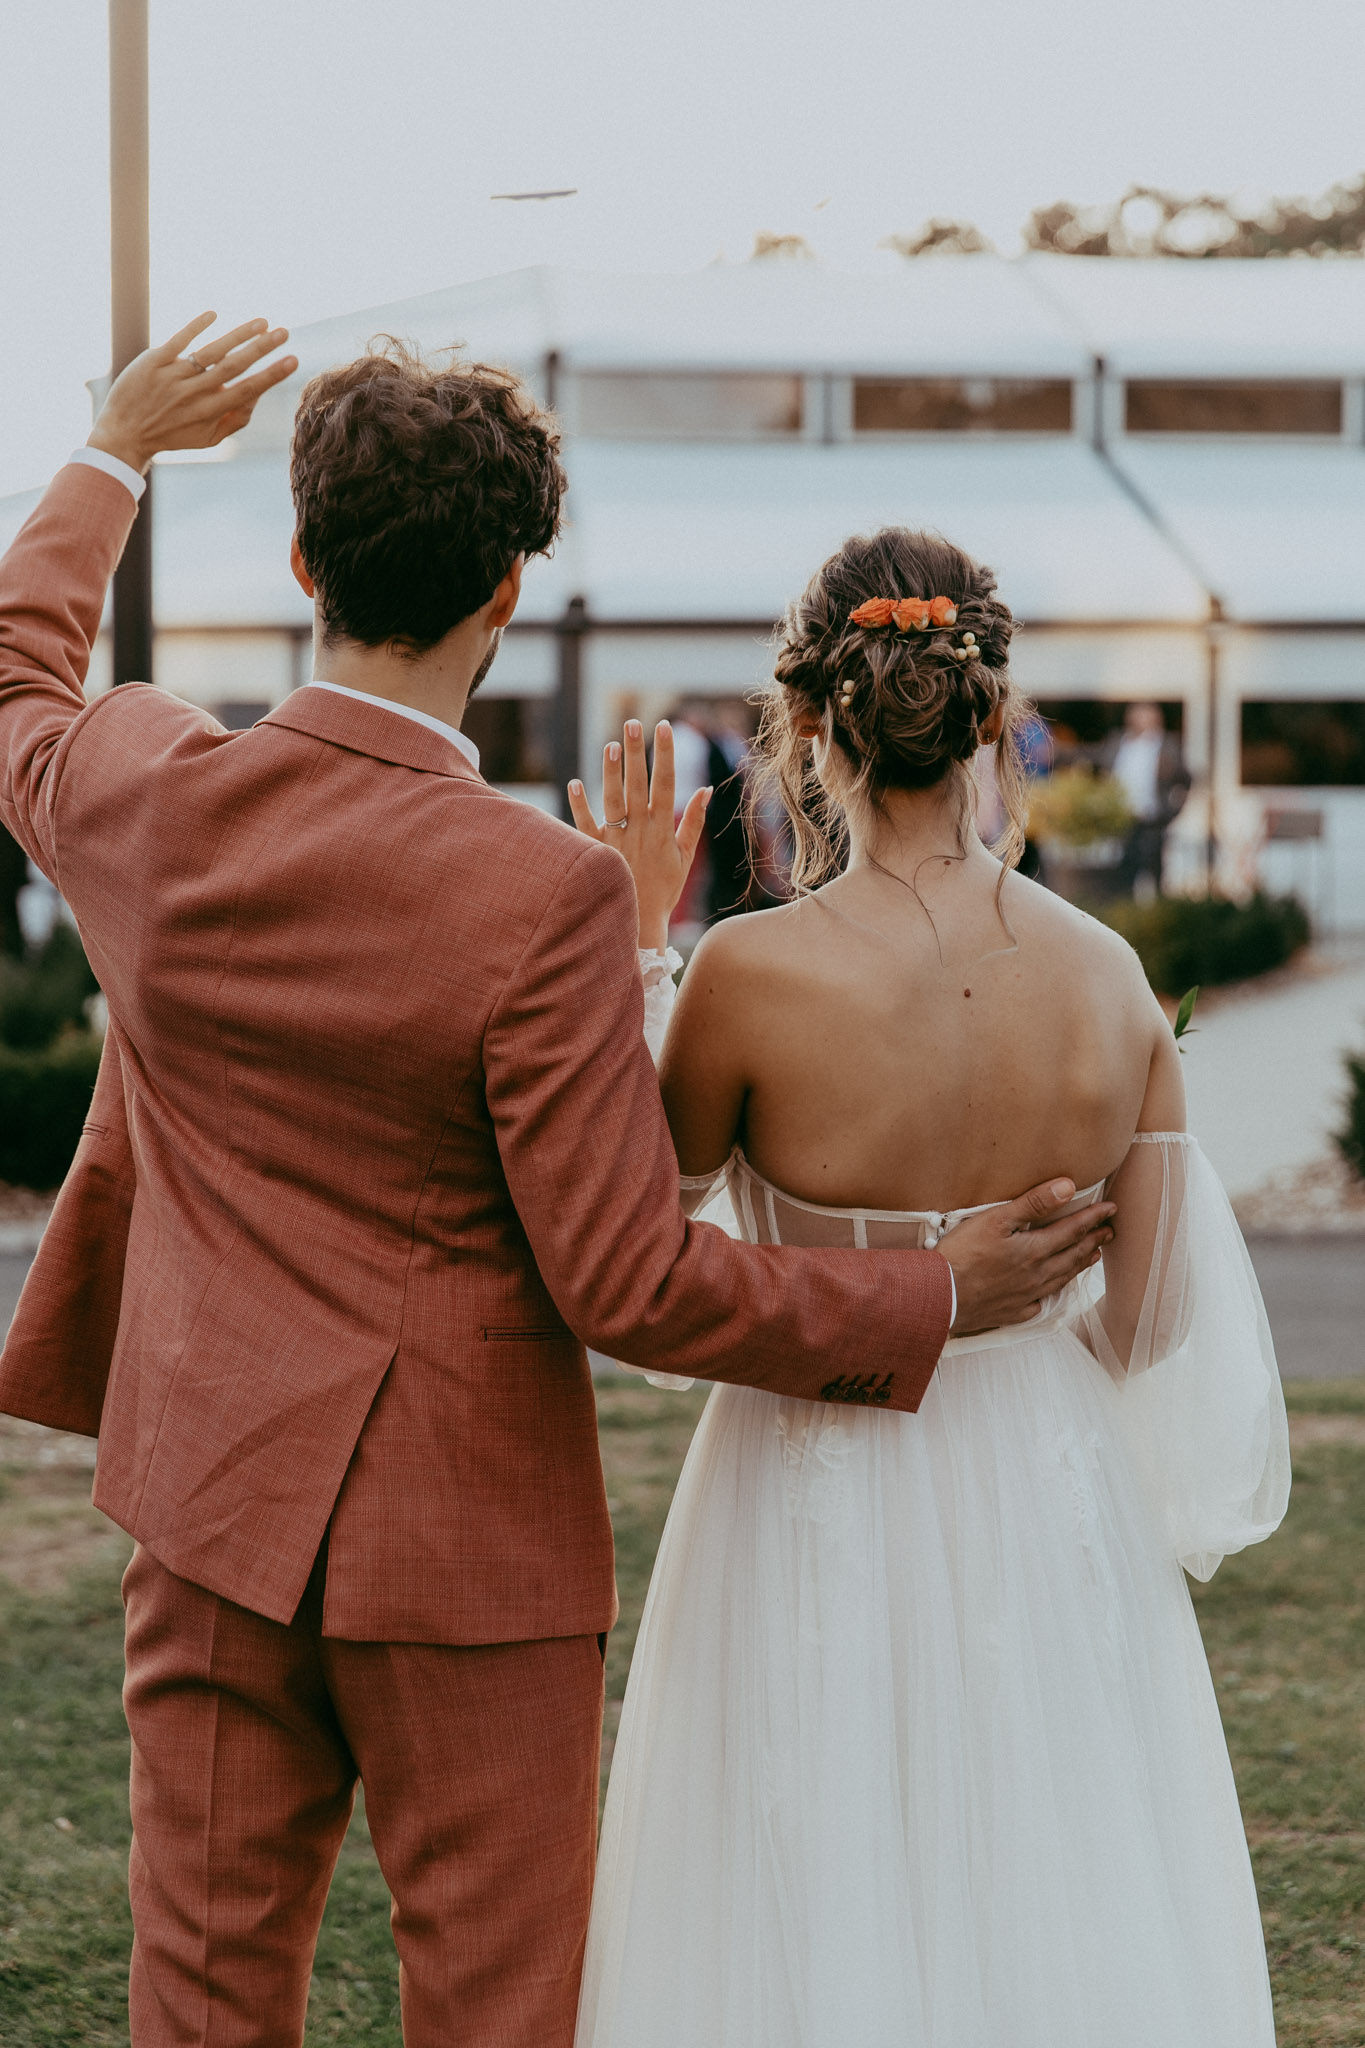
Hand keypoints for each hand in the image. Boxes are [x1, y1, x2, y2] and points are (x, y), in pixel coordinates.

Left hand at [87, 312, 298, 473]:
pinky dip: (197, 326)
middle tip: (284, 333)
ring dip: (239, 334)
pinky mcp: (154, 361)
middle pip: (234, 366)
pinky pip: (179, 340)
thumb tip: (257, 395)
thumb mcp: (207, 439)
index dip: (271, 376)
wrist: (125, 432)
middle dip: (261, 348)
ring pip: (211, 351)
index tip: (292, 360)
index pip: (247, 390)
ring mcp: (173, 375)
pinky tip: (214, 315)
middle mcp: (194, 393)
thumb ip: (235, 419)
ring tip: (262, 322)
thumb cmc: (172, 435)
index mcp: (210, 413)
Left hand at [568, 720, 709, 950]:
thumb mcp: (685, 856)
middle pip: (638, 784)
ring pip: (613, 800)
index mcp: (662, 828)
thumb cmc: (664, 890)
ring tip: (611, 745)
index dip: (666, 754)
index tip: (664, 726)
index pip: (666, 783)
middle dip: (637, 752)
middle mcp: (639, 830)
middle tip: (633, 723)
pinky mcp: (596, 852)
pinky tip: (575, 782)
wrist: (639, 923)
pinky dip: (580, 805)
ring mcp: (616, 840)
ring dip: (611, 773)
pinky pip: (586, 825)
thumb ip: (693, 822)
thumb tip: (706, 790)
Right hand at [938, 1179, 1115, 1335]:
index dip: (1093, 1218)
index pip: (1073, 1230)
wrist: (940, 1295)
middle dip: (1093, 1241)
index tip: (1111, 1209)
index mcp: (1035, 1250)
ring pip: (1061, 1279)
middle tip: (1109, 1233)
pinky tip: (1048, 1293)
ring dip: (1079, 1266)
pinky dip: (1049, 1294)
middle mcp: (1037, 1275)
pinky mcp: (1010, 1312)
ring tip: (1092, 1257)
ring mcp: (1025, 1296)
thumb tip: (1067, 1187)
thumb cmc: (963, 1254)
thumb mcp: (997, 1220)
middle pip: (1072, 1255)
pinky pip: (1038, 1304)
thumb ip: (1033, 1203)